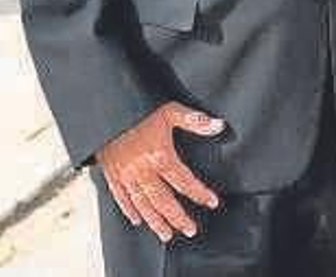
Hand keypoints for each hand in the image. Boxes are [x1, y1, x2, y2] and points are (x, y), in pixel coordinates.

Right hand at [96, 101, 223, 242]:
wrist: (106, 111)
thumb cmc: (138, 110)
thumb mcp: (170, 110)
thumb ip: (195, 120)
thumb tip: (218, 126)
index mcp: (160, 157)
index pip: (184, 181)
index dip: (199, 193)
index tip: (212, 202)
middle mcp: (143, 171)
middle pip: (163, 201)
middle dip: (178, 217)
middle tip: (190, 230)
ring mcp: (126, 175)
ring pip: (143, 205)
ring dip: (156, 221)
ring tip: (166, 234)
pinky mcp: (112, 175)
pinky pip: (121, 198)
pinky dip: (129, 210)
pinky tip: (137, 220)